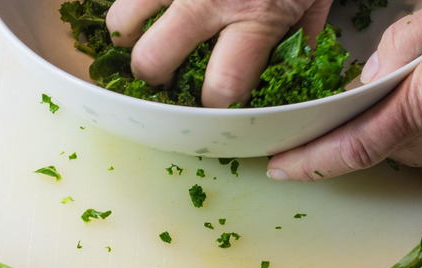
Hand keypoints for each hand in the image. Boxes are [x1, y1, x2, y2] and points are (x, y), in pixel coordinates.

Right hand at [105, 0, 333, 107]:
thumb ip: (298, 35)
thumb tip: (288, 71)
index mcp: (257, 17)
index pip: (221, 86)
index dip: (215, 104)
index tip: (214, 100)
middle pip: (153, 60)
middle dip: (153, 77)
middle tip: (160, 73)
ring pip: (122, 17)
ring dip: (126, 33)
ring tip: (135, 33)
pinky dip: (128, 1)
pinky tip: (139, 5)